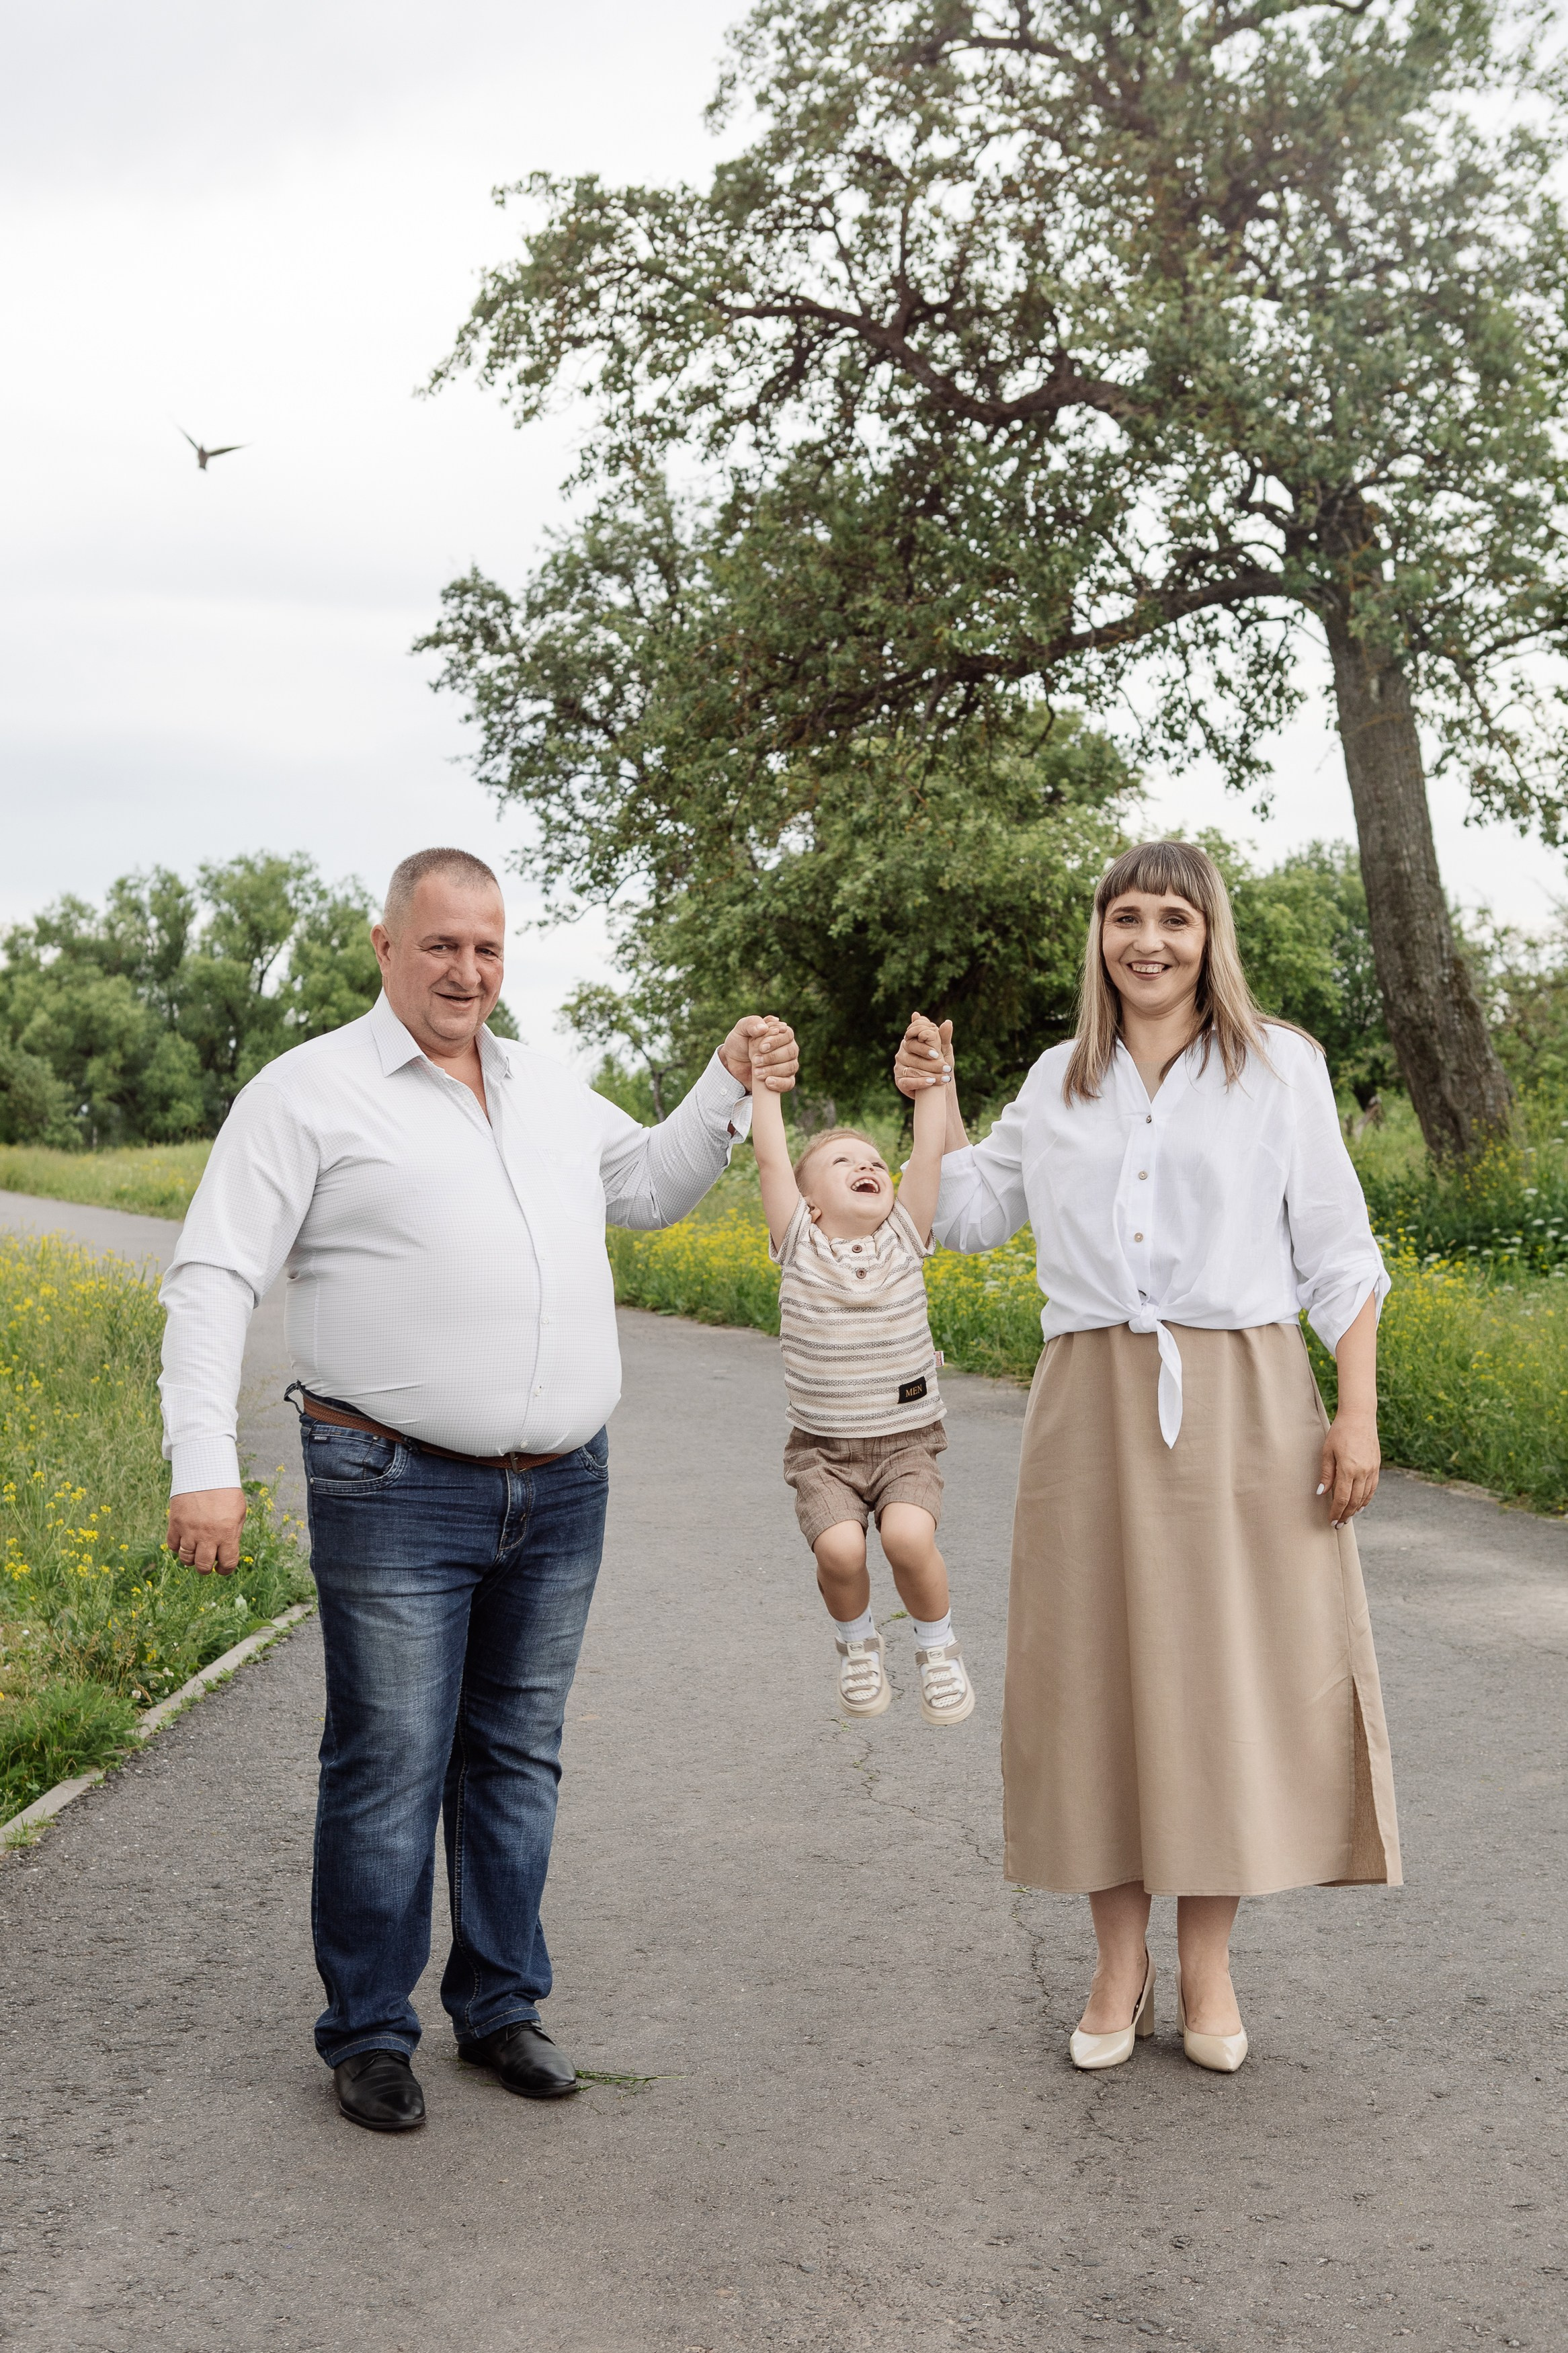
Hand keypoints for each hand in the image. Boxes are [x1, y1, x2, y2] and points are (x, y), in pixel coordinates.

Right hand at [166, 1487, 246, 1575]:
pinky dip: (177, 1547)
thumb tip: (226, 1552)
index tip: (221, 1568)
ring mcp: (189, 1530)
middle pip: (203, 1566)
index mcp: (227, 1533)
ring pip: (186, 1559)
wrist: (205, 1471)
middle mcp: (208, 1535)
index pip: (227, 1563)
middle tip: (207, 1563)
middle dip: (206, 1568)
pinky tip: (184, 1540)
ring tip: (195, 1550)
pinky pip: (172, 1546)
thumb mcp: (238, 1512)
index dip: (225, 1569)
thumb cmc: (226, 1492)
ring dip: (191, 1559)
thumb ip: (233, 1534)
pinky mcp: (175, 1523)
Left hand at [720, 1014, 797, 1093]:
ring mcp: (788, 1065)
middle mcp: (788, 1048)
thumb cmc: (739, 1043)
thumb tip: (764, 1028)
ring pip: (791, 1067)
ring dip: (773, 1070)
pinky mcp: (784, 1080)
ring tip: (757, 1072)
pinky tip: (768, 1082)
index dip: (776, 1041)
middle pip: (791, 1051)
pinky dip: (780, 1083)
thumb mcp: (741, 1029)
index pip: (788, 1035)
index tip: (761, 1047)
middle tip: (755, 1060)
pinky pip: (789, 1083)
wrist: (732, 1063)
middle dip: (772, 1057)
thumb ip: (751, 1023)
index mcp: (781, 1033)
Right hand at [893, 1011, 952, 1098]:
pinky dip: (920, 1082)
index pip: (912, 1036)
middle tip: (944, 1067)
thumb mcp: (944, 1050)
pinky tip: (931, 1082)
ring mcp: (899, 1067)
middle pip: (912, 1054)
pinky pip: (907, 1081)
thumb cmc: (940, 1063)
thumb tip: (948, 1022)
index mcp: (911, 1041)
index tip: (936, 1053)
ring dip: (930, 1073)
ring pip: (912, 1068)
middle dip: (929, 1061)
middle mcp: (902, 1052)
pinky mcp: (900, 1081)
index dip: (923, 1045)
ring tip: (944, 1077)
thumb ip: (944, 1037)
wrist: (939, 1085)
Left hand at [1318, 1410, 1379, 1527]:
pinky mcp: (1376, 1466)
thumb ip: (1326, 1474)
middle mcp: (1362, 1472)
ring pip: (1365, 1497)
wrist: (1359, 1417)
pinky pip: (1372, 1488)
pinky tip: (1360, 1505)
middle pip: (1354, 1501)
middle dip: (1346, 1515)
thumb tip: (1322, 1493)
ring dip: (1356, 1509)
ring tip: (1347, 1517)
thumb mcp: (1327, 1452)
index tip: (1331, 1521)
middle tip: (1338, 1524)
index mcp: (1348, 1469)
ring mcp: (1372, 1470)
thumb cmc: (1339, 1432)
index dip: (1336, 1512)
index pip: (1342, 1498)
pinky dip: (1366, 1499)